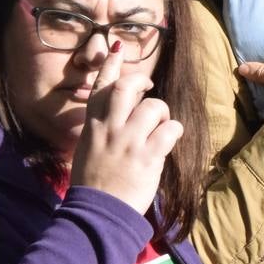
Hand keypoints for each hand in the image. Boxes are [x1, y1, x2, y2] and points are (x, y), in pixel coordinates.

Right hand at [70, 43, 182, 214]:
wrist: (97, 215)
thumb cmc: (95, 183)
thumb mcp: (88, 149)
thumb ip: (102, 128)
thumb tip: (119, 111)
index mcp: (93, 127)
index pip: (100, 88)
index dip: (110, 65)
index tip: (117, 47)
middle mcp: (110, 129)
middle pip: (127, 87)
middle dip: (141, 81)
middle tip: (149, 88)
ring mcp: (128, 141)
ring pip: (153, 106)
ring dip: (162, 114)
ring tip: (160, 127)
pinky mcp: (148, 156)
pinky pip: (170, 130)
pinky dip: (174, 132)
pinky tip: (169, 141)